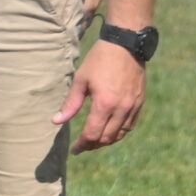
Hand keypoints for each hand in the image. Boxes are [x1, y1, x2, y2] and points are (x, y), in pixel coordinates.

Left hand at [57, 38, 144, 153]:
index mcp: (104, 104)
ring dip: (106, 141)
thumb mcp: (81, 80)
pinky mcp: (139, 102)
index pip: (92, 134)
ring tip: (94, 141)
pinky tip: (110, 131)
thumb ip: (70, 103)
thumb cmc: (99, 60)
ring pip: (120, 134)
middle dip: (92, 145)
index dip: (82, 145)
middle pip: (106, 138)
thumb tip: (56, 121)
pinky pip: (130, 125)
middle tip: (82, 146)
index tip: (74, 149)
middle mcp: (121, 109)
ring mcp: (133, 106)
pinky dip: (119, 133)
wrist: (126, 45)